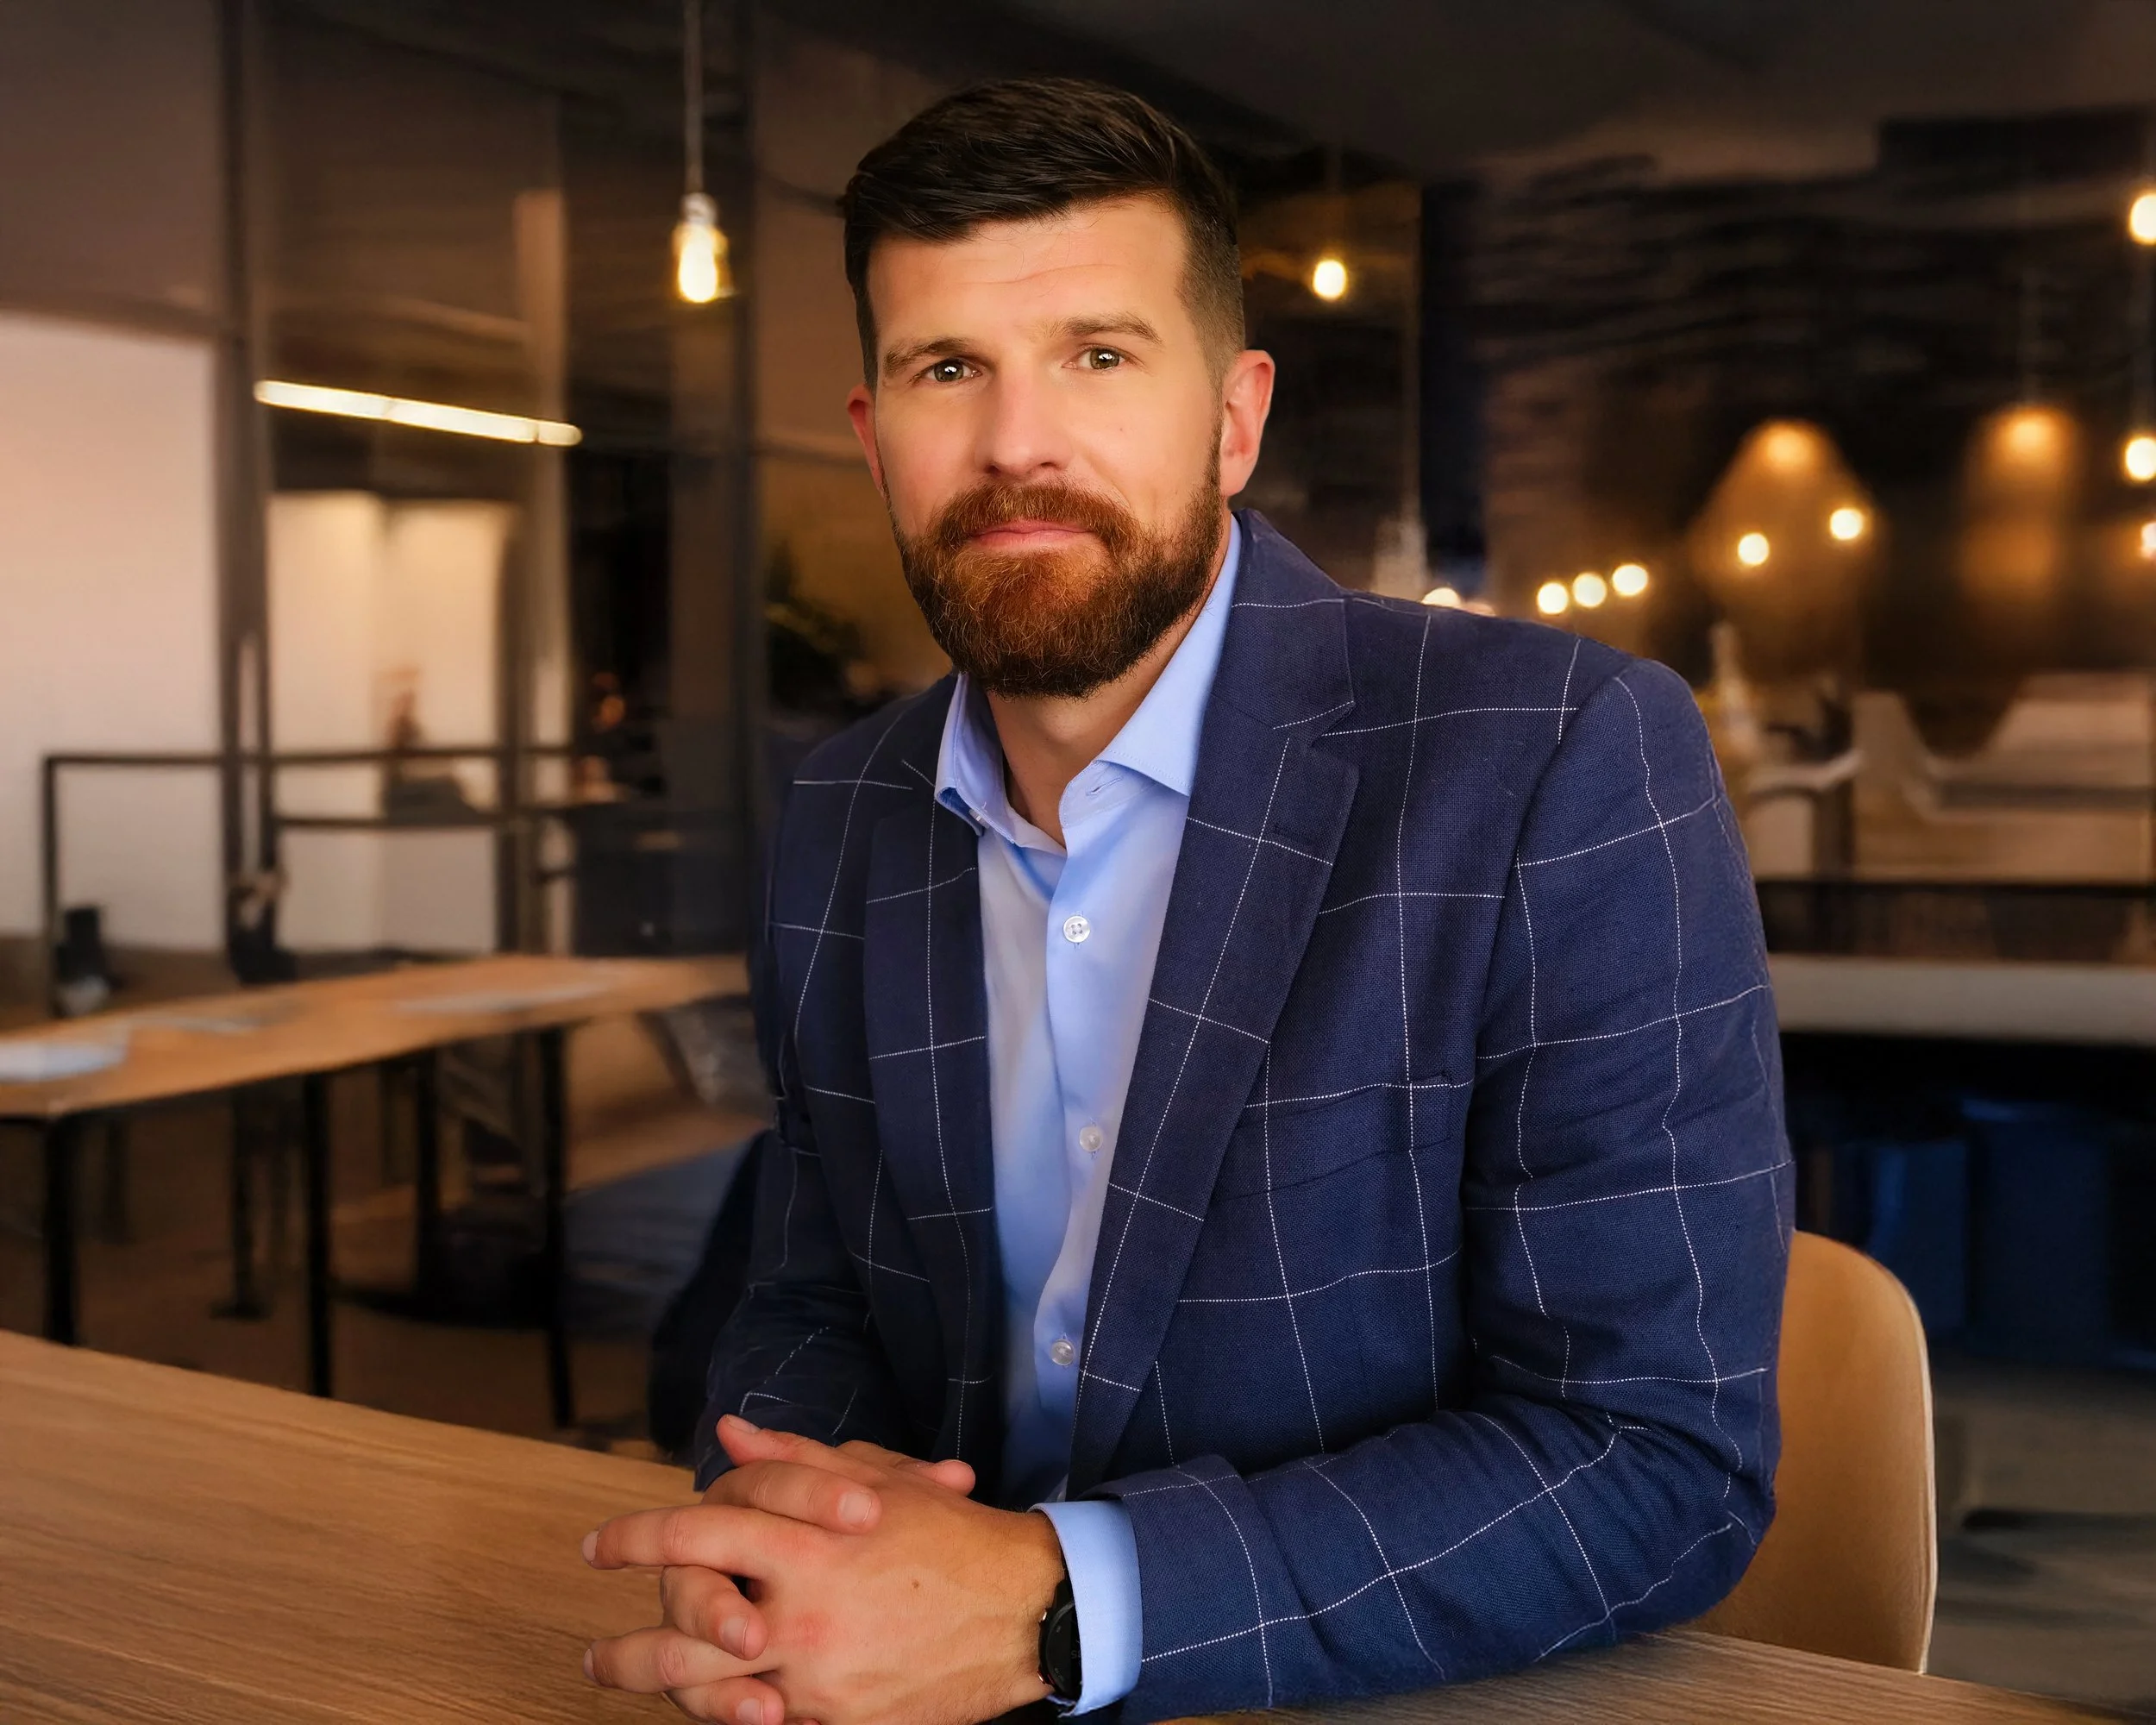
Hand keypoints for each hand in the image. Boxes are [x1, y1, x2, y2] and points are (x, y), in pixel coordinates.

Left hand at [584, 1419, 1061, 1724]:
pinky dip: (726, 1718)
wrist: (1026, 1613)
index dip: (637, 1537)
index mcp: (807, 1545)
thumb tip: (728, 1433)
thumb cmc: (952, 1537)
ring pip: (709, 1692)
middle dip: (625, 1645)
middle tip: (593, 1652)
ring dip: (653, 1688)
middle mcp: (802, 1615)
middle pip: (683, 1632)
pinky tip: (704, 1709)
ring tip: (619, 1685)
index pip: (697, 1533)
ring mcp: (818, 1680)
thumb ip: (793, 1458)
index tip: (600, 1546)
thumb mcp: (877, 1480)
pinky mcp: (839, 1723)